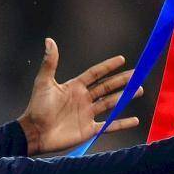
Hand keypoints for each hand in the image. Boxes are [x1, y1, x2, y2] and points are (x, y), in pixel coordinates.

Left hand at [17, 38, 141, 154]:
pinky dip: (122, 123)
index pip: (95, 74)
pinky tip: (135, 120)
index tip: (122, 59)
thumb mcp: (44, 82)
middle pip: (107, 87)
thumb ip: (50, 63)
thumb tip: (49, 40)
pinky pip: (109, 126)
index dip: (108, 66)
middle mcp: (84, 99)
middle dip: (122, 80)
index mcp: (75, 86)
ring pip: (111, 103)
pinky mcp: (89, 129)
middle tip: (138, 74)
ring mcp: (88, 114)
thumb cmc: (37, 107)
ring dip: (125, 97)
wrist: (34, 132)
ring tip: (139, 90)